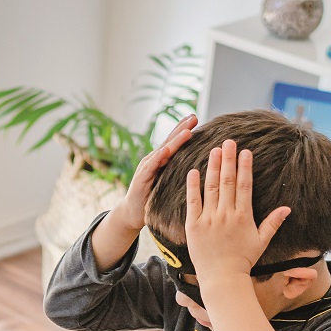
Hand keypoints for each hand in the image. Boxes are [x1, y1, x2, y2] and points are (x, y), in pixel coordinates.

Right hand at [107, 116, 196, 235]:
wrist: (132, 213)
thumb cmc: (153, 200)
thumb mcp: (169, 183)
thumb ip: (179, 173)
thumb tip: (198, 166)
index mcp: (162, 161)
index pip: (175, 142)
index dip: (185, 129)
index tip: (197, 118)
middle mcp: (154, 160)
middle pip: (170, 141)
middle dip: (182, 128)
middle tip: (194, 117)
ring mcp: (147, 167)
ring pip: (163, 150)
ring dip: (175, 140)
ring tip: (187, 131)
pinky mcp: (141, 178)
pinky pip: (151, 166)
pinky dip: (158, 157)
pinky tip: (166, 150)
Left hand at [183, 140, 290, 283]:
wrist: (222, 279)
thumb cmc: (243, 261)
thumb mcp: (261, 241)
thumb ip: (273, 223)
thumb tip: (288, 208)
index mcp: (243, 216)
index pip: (245, 185)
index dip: (245, 166)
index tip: (245, 151)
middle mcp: (226, 215)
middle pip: (228, 181)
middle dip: (229, 159)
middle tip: (228, 141)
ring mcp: (209, 219)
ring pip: (211, 188)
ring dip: (213, 167)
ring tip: (214, 150)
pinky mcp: (193, 226)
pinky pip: (192, 202)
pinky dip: (193, 186)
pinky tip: (193, 171)